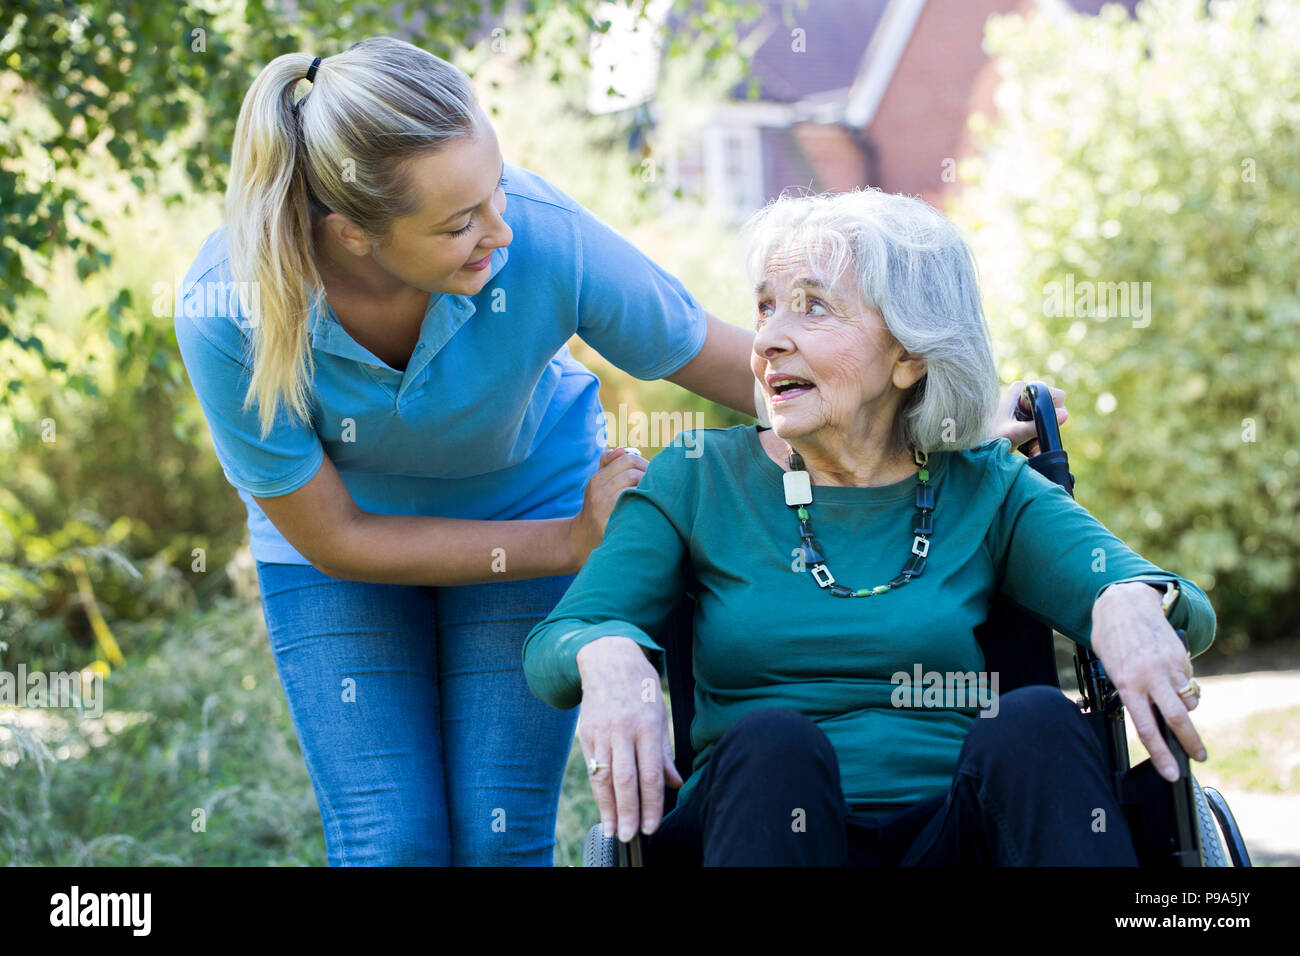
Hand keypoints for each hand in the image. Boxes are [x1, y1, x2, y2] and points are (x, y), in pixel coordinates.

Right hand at [568, 448, 647, 568]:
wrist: (581, 540)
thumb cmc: (596, 509)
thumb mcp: (597, 485)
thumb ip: (608, 465)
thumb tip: (622, 449)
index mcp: (597, 481)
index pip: (627, 459)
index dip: (644, 463)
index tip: (651, 473)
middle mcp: (598, 494)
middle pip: (632, 473)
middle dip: (649, 476)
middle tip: (658, 485)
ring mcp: (604, 511)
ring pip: (634, 489)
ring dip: (649, 491)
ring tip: (656, 496)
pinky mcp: (611, 526)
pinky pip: (633, 509)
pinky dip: (645, 505)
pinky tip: (650, 509)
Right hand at [575, 635, 682, 841]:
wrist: (607, 658)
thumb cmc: (640, 686)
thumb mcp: (659, 712)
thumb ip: (664, 752)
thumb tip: (674, 784)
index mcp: (647, 725)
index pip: (651, 773)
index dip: (652, 803)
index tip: (652, 826)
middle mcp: (623, 730)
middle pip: (625, 779)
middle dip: (628, 812)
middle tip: (629, 837)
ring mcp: (601, 732)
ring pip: (604, 777)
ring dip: (608, 808)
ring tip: (612, 831)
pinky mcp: (586, 733)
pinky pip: (592, 767)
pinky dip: (598, 790)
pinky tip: (603, 807)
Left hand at [990, 381, 1066, 455]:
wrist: (970, 448)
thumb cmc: (985, 438)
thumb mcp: (1013, 434)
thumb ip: (1036, 426)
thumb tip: (1065, 414)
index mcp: (1022, 388)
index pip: (1056, 395)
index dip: (1053, 412)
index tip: (1038, 425)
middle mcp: (1025, 394)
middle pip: (1053, 410)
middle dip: (1047, 428)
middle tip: (1033, 444)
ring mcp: (1024, 405)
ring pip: (1048, 421)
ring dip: (1042, 438)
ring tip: (1029, 450)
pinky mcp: (1023, 418)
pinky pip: (1040, 428)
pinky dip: (1036, 441)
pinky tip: (1027, 451)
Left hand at [1090, 582, 1206, 781]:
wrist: (1124, 602)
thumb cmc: (1111, 638)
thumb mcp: (1111, 668)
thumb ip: (1130, 691)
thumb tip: (1153, 715)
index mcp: (1127, 683)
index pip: (1146, 727)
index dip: (1160, 754)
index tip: (1171, 772)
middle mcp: (1150, 676)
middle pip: (1177, 718)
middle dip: (1191, 742)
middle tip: (1199, 757)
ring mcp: (1168, 665)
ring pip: (1188, 699)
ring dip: (1186, 708)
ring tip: (1175, 702)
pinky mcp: (1181, 655)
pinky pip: (1188, 680)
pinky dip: (1184, 686)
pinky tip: (1169, 673)